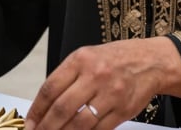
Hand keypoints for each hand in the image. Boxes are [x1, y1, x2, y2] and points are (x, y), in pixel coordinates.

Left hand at [25, 37, 180, 129]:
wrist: (150, 61)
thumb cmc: (114, 59)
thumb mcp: (87, 57)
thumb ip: (66, 78)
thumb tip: (43, 106)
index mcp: (81, 60)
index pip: (51, 88)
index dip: (36, 110)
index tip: (30, 123)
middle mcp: (95, 75)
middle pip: (62, 109)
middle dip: (46, 127)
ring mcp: (110, 94)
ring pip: (80, 124)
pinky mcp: (123, 110)